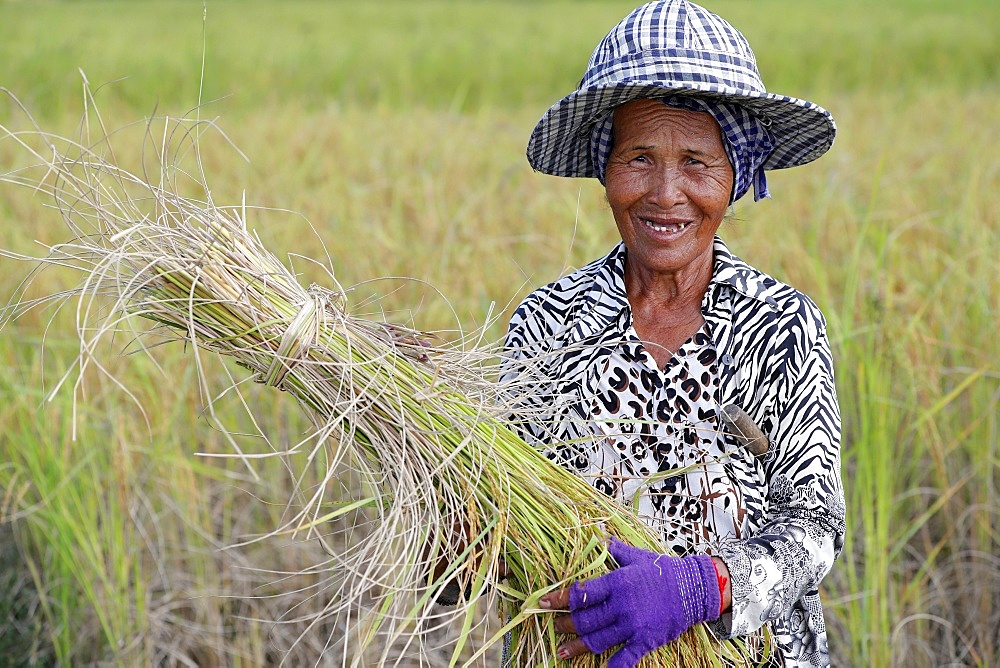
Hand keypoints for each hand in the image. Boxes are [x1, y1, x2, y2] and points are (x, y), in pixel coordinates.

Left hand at [539, 538, 720, 666]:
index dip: (559, 599)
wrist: (694, 588)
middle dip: (566, 624)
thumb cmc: (664, 571)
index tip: (542, 603)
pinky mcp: (645, 640)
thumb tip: (598, 535)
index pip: (581, 592)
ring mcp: (633, 625)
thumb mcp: (637, 556)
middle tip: (555, 625)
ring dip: (577, 647)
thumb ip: (614, 549)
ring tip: (562, 652)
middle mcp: (622, 605)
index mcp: (617, 582)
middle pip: (585, 619)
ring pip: (598, 640)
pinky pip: (625, 659)